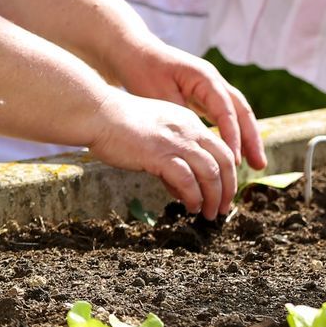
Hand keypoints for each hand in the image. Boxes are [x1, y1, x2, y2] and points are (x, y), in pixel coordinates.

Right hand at [87, 90, 241, 219]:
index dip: (228, 172)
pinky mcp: (161, 155)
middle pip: (225, 161)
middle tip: (224, 208)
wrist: (97, 113)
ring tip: (209, 213)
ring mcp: (176, 142)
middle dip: (228, 189)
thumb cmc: (117, 124)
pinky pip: (188, 181)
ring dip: (214, 197)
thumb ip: (171, 155)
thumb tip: (183, 187)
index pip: (221, 148)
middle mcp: (189, 130)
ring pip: (211, 173)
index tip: (224, 190)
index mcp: (189, 122)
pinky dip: (194, 197)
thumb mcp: (155, 133)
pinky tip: (190, 207)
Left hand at [110, 40, 264, 170]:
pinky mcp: (202, 96)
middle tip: (260, 165)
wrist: (131, 52)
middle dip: (251, 139)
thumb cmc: (142, 71)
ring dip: (245, 138)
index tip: (235, 160)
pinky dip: (229, 133)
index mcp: (205, 78)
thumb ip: (180, 118)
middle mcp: (213, 81)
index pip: (226, 110)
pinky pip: (223, 116)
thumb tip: (197, 146)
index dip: (232, 136)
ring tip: (254, 164)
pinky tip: (231, 153)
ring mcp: (210, 88)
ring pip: (235, 114)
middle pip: (241, 111)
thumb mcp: (159, 96)